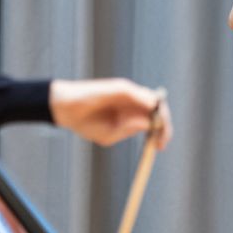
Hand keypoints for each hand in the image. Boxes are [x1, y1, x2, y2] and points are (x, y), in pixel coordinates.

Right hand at [49, 79, 171, 149]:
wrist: (67, 109)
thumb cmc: (86, 123)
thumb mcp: (110, 134)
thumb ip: (128, 130)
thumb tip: (149, 122)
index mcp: (131, 116)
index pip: (154, 121)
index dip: (162, 133)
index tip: (161, 146)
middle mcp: (132, 104)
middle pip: (158, 110)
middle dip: (164, 125)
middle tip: (162, 139)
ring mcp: (128, 94)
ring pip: (152, 101)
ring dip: (158, 114)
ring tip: (156, 128)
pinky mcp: (120, 87)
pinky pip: (139, 93)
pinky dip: (146, 102)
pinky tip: (149, 111)